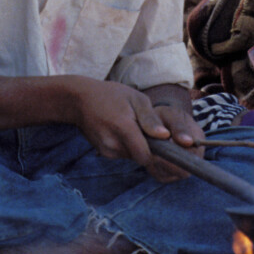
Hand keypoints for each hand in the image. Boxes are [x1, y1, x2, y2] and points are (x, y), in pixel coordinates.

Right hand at [71, 81, 203, 182]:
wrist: (79, 100)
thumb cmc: (111, 95)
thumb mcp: (135, 98)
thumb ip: (150, 118)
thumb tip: (165, 136)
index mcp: (123, 127)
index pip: (147, 155)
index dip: (162, 157)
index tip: (175, 152)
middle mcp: (113, 143)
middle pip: (143, 158)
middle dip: (155, 152)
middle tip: (164, 140)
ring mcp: (107, 150)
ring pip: (135, 157)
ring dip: (143, 148)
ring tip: (140, 130)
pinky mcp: (104, 153)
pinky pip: (125, 155)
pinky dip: (132, 147)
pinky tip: (128, 133)